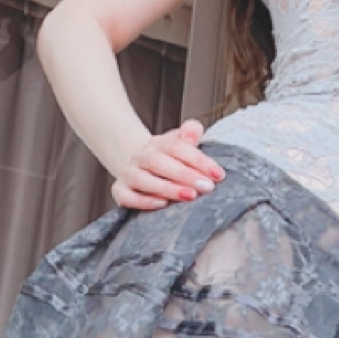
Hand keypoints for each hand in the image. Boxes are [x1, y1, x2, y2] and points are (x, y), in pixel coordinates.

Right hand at [111, 119, 225, 209]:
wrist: (140, 166)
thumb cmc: (169, 157)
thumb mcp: (181, 141)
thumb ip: (190, 132)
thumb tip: (193, 133)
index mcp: (160, 142)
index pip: (178, 146)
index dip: (199, 160)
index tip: (218, 175)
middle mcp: (142, 156)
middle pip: (161, 163)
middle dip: (185, 175)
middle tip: (207, 187)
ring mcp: (129, 173)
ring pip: (144, 180)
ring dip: (168, 189)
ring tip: (190, 196)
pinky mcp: (119, 191)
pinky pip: (128, 197)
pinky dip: (144, 201)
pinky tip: (162, 204)